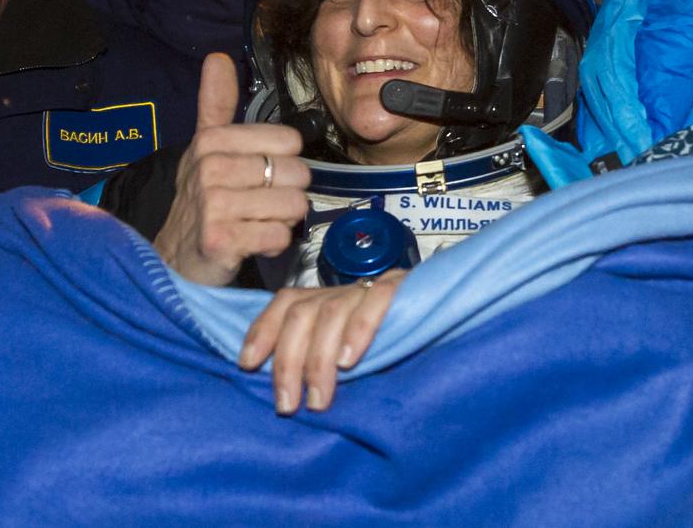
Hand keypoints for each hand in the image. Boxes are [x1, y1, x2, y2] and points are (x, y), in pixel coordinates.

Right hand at [154, 52, 309, 285]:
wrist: (175, 256)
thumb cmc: (203, 199)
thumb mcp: (205, 147)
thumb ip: (216, 103)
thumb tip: (217, 57)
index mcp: (211, 141)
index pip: (287, 140)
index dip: (285, 161)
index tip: (261, 173)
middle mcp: (209, 168)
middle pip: (295, 173)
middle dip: (288, 194)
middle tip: (262, 203)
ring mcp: (213, 205)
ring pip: (292, 205)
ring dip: (283, 220)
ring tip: (258, 222)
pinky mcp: (221, 240)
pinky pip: (279, 236)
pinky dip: (275, 243)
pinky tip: (255, 242)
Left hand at [239, 269, 406, 414]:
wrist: (445, 312)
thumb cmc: (388, 348)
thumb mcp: (344, 354)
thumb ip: (317, 357)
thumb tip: (280, 388)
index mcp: (325, 300)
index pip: (285, 303)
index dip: (262, 330)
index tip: (247, 364)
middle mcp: (343, 290)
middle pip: (302, 313)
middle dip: (288, 360)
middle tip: (287, 404)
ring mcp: (371, 288)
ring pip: (332, 312)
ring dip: (319, 359)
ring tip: (318, 400)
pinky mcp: (402, 288)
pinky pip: (376, 303)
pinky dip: (358, 330)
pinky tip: (349, 361)